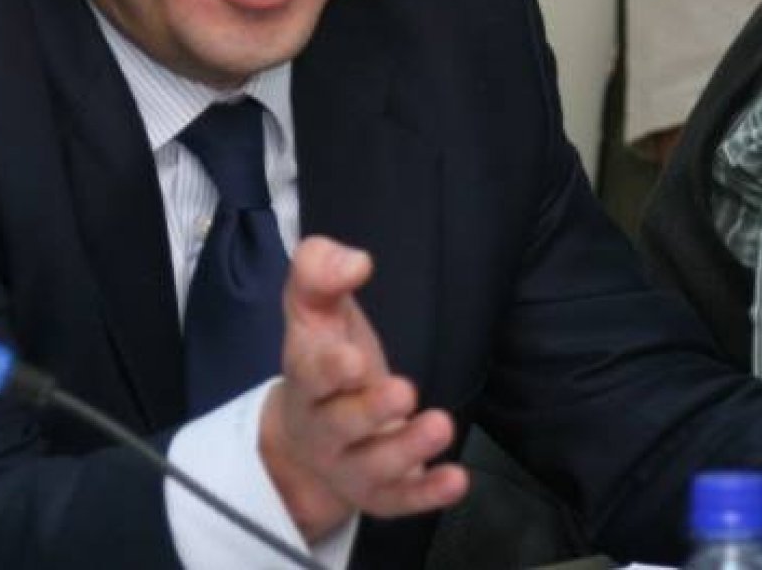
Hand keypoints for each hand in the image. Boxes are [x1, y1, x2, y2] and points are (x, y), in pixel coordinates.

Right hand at [260, 237, 467, 541]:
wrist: (310, 430)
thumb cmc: (325, 354)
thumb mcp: (316, 306)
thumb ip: (321, 269)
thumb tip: (356, 261)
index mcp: (304, 377)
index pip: (308, 374)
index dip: (328, 369)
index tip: (352, 359)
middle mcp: (321, 427)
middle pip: (340, 425)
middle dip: (370, 410)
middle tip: (404, 391)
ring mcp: (349, 465)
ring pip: (372, 466)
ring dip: (407, 448)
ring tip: (441, 425)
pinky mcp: (379, 494)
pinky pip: (400, 500)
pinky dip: (427, 493)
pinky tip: (457, 479)